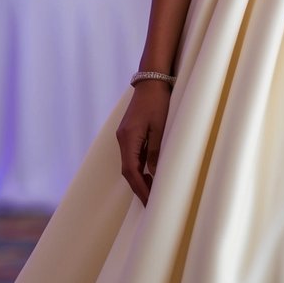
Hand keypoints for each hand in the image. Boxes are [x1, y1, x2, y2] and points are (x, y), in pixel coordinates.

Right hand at [116, 81, 171, 204]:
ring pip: (130, 163)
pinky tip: (150, 173)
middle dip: (139, 187)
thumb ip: (156, 150)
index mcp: (128, 138)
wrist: (151, 80)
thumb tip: (154, 173)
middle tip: (152, 202)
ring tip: (153, 191)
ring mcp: (124, 135)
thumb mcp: (160, 126)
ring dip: (140, 178)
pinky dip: (140, 167)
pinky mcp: (129, 132)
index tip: (150, 202)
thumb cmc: (158, 101)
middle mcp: (122, 138)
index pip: (131, 171)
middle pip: (128, 170)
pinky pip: (132, 155)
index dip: (140, 189)